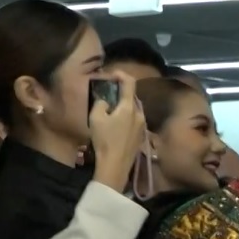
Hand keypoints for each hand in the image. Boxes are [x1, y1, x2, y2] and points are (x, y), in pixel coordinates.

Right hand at [88, 72, 145, 189]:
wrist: (116, 164)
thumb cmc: (104, 139)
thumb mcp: (95, 118)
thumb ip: (101, 103)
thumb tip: (106, 100)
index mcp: (129, 107)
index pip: (130, 83)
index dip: (121, 74)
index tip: (112, 74)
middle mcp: (140, 113)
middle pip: (132, 96)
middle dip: (121, 91)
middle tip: (108, 92)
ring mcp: (143, 124)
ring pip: (134, 108)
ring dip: (123, 104)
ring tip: (110, 108)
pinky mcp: (141, 134)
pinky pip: (135, 118)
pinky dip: (126, 115)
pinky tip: (117, 122)